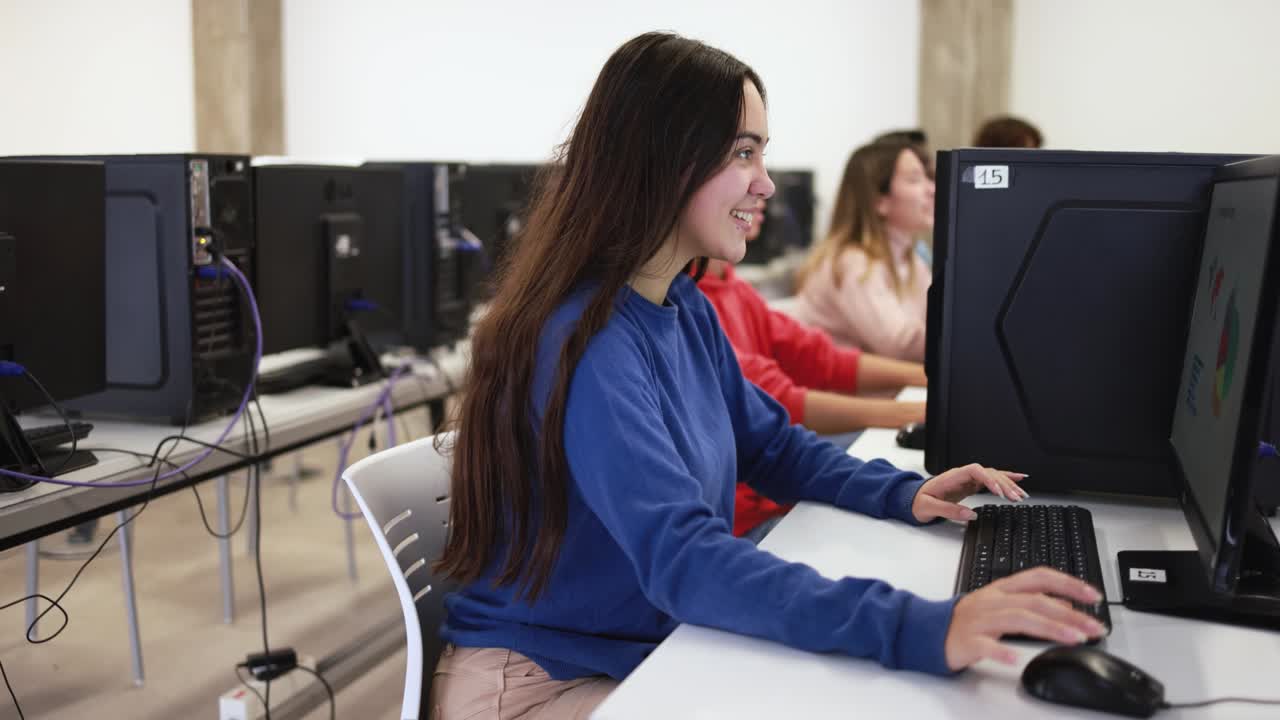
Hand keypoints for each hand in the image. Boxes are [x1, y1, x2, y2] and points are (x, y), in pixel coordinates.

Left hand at [912, 463, 1027, 522]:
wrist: (912, 500)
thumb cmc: (918, 502)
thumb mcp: (929, 508)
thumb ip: (948, 511)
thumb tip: (970, 515)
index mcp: (952, 477)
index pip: (975, 471)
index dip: (989, 478)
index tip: (999, 491)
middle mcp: (961, 475)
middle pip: (988, 473)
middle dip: (1004, 484)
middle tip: (1016, 497)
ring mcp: (967, 479)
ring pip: (992, 476)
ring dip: (1008, 484)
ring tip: (1021, 494)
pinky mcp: (970, 485)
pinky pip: (991, 480)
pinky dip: (1005, 479)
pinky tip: (1019, 479)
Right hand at [945, 567, 1106, 670]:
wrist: (929, 630)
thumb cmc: (968, 618)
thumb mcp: (1001, 603)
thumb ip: (1031, 600)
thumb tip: (1066, 602)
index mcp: (1002, 589)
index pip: (1039, 577)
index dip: (1068, 583)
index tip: (1093, 596)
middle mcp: (993, 600)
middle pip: (1035, 600)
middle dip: (1069, 612)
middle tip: (1094, 626)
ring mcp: (979, 619)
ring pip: (1017, 618)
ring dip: (1049, 628)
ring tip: (1073, 638)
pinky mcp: (967, 640)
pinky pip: (984, 644)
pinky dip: (1000, 650)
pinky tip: (1016, 658)